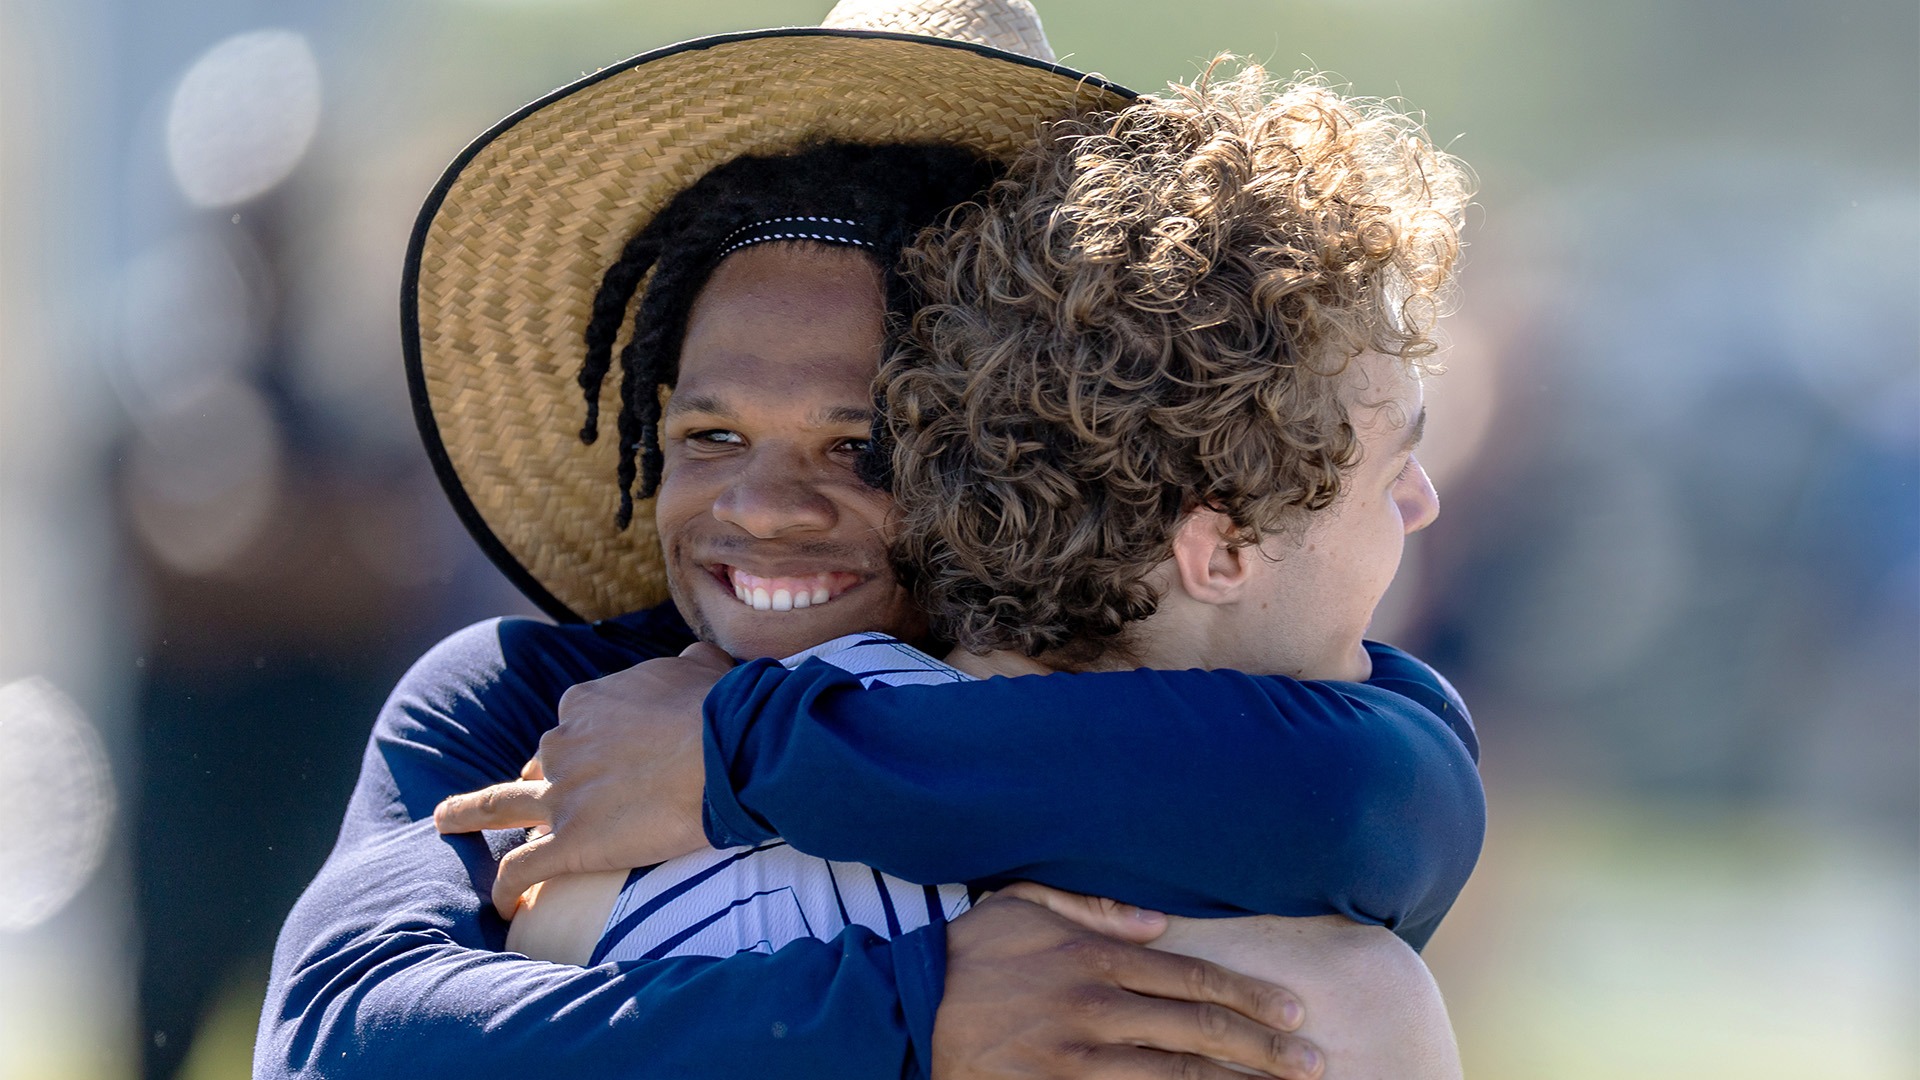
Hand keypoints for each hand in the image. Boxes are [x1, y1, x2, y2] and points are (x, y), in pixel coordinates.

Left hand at [433, 642, 733, 917]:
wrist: (728, 752)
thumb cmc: (721, 709)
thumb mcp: (698, 666)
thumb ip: (683, 662)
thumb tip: (690, 659)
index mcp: (587, 704)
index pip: (571, 728)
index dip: (584, 746)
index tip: (604, 760)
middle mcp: (563, 746)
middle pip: (539, 768)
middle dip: (542, 782)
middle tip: (554, 803)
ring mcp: (562, 797)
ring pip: (499, 807)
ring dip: (469, 813)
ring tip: (445, 821)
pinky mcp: (571, 844)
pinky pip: (521, 870)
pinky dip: (506, 889)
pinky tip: (500, 905)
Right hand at [935, 883, 1321, 1079]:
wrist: (904, 1008)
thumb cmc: (969, 952)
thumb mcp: (1025, 906)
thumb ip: (1094, 908)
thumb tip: (1158, 921)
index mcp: (1094, 958)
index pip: (1191, 981)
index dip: (1248, 1000)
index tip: (1292, 1014)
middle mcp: (1093, 1009)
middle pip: (1196, 1033)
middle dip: (1263, 1051)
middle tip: (1314, 1063)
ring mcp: (1075, 1061)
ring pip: (1174, 1078)